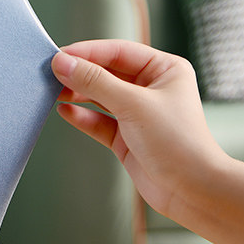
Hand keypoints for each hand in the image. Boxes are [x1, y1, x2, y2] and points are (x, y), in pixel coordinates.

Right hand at [51, 40, 226, 217]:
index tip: (60, 55)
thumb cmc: (178, 143)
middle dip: (80, 73)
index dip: (88, 52)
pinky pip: (99, 121)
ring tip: (52, 91)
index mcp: (164, 69)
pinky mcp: (127, 138)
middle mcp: (152, 88)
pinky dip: (82, 116)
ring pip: (101, 96)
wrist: (193, 191)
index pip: (119, 51)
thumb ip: (95, 82)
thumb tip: (64, 63)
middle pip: (107, 72)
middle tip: (51, 73)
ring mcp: (139, 113)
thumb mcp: (133, 105)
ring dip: (78, 93)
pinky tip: (65, 111)